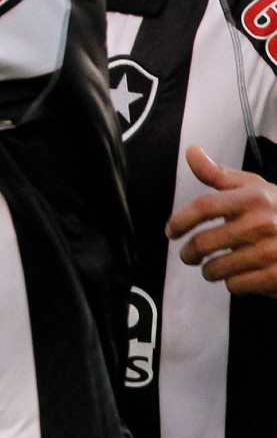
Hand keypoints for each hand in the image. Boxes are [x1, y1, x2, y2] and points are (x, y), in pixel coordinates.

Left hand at [165, 145, 276, 293]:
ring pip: (217, 268)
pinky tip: (240, 276)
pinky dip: (232, 284)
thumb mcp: (256, 188)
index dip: (180, 220)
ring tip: (213, 268)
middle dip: (189, 253)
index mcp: (254, 197)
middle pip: (204, 242)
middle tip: (189, 256)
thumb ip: (220, 175)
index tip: (171, 231)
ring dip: (209, 271)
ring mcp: (272, 251)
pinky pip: (236, 285)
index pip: (204, 207)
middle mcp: (263, 222)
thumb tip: (191, 151)